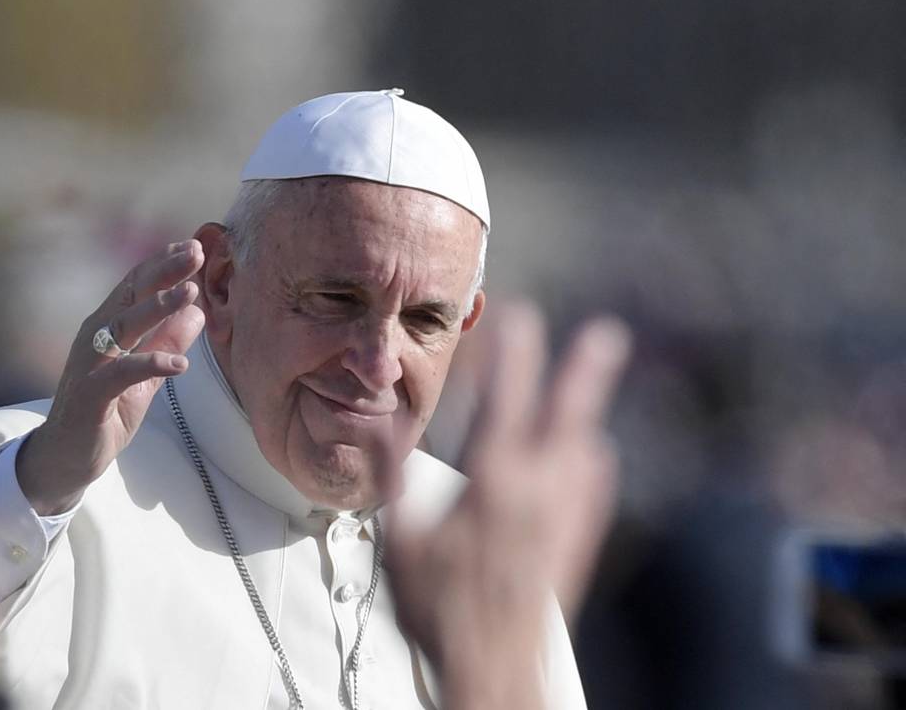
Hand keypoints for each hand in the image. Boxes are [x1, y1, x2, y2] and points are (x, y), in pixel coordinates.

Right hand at [17, 239, 205, 513]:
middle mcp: (94, 338)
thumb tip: (198, 312)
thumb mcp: (145, 377)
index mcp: (106, 328)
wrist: (65, 459)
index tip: (192, 246)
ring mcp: (89, 365)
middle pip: (130, 296)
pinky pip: (121, 374)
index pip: (134, 287)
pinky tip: (181, 364)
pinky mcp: (90, 395)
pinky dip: (150, 364)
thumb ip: (167, 342)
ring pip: (123, 326)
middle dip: (164, 272)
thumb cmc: (104, 413)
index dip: (162, 265)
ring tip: (190, 293)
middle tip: (196, 252)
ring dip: (158, 308)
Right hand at [380, 304, 630, 709]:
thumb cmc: (438, 606)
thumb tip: (377, 425)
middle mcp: (539, 490)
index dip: (511, 353)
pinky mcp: (577, 543)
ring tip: (586, 391)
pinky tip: (589, 457)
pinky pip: (596, 490)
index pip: (505, 399)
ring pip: (588, 450)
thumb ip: (393, 476)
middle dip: (586, 370)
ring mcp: (565, 517)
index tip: (516, 317)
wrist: (494, 665)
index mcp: (492, 481)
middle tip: (606, 335)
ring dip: (585, 415)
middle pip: (569, 415)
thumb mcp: (400, 540)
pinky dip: (592, 462)